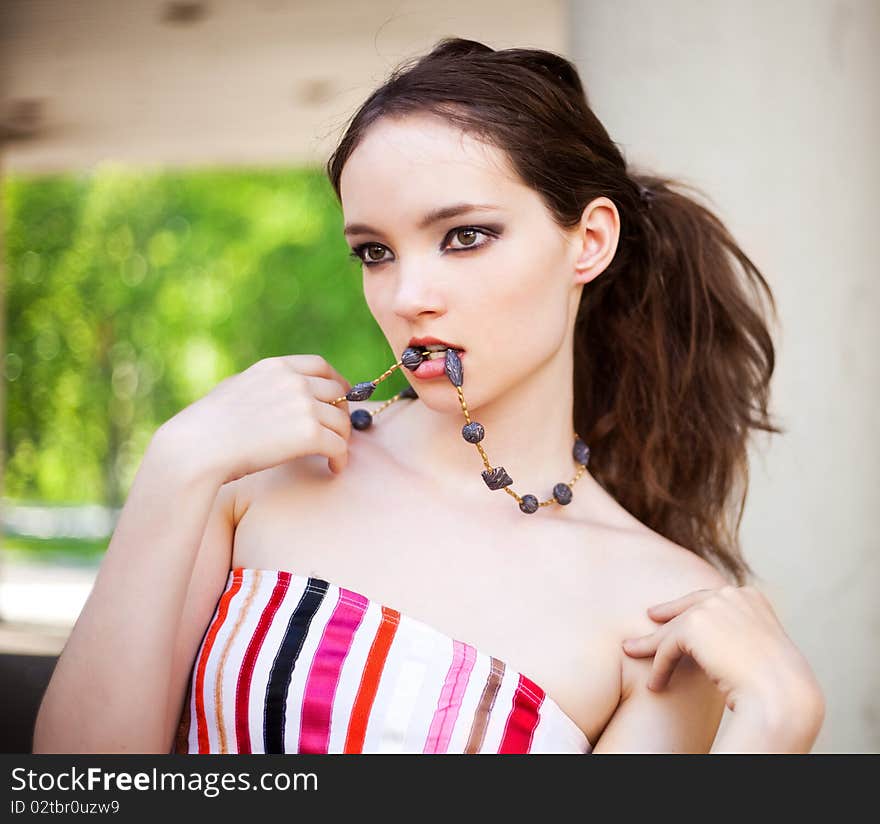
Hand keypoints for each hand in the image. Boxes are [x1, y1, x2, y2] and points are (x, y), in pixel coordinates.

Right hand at [158, 354, 353, 483]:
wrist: (198, 448)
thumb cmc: (208, 426)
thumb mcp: (235, 389)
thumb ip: (263, 385)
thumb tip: (278, 390)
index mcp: (276, 368)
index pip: (320, 365)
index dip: (337, 381)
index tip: (341, 396)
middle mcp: (294, 382)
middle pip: (337, 393)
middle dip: (342, 412)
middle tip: (339, 431)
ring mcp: (304, 406)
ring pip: (342, 422)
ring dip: (342, 439)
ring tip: (335, 454)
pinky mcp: (309, 434)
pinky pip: (339, 446)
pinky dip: (341, 459)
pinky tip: (334, 468)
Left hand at [621, 584, 824, 727]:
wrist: (781, 694)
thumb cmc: (778, 684)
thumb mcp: (761, 649)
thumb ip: (739, 635)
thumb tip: (718, 642)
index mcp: (750, 596)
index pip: (709, 598)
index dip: (687, 607)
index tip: (669, 612)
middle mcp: (730, 594)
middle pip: (688, 609)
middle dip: (664, 616)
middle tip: (647, 621)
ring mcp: (711, 607)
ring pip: (673, 630)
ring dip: (652, 647)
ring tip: (631, 653)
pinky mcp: (693, 626)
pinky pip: (667, 648)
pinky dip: (659, 668)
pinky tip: (654, 684)